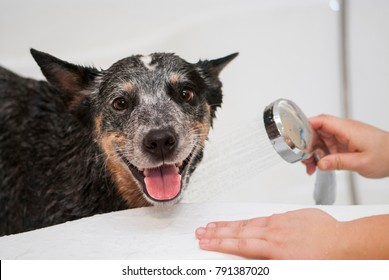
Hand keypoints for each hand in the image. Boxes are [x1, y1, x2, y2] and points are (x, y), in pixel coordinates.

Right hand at [195, 208, 342, 258]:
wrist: (344, 243)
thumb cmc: (325, 261)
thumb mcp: (295, 272)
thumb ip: (271, 266)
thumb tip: (257, 264)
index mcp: (273, 248)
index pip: (240, 245)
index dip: (220, 243)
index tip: (206, 242)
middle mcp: (273, 233)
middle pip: (240, 231)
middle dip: (218, 232)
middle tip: (202, 231)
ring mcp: (281, 223)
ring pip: (249, 223)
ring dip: (230, 224)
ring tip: (215, 225)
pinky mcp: (289, 216)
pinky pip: (265, 218)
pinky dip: (251, 221)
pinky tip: (244, 222)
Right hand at [303, 114, 388, 177]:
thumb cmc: (387, 156)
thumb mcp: (362, 163)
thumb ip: (339, 162)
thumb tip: (320, 164)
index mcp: (347, 129)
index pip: (322, 121)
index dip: (306, 125)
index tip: (295, 134)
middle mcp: (343, 131)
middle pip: (317, 131)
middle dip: (306, 145)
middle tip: (302, 158)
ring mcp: (343, 137)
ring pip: (320, 141)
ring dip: (312, 153)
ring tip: (309, 167)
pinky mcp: (344, 144)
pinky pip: (327, 148)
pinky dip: (320, 156)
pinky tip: (318, 166)